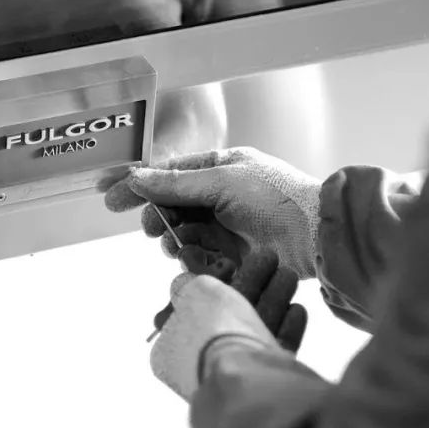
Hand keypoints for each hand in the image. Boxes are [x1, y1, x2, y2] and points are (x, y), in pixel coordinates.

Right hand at [105, 147, 322, 278]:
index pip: (169, 173)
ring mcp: (228, 226)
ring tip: (180, 245)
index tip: (110, 198)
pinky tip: (201, 260)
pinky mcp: (234, 254)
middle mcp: (222, 194)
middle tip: (152, 230)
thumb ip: (177, 183)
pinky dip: (197, 259)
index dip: (140, 185)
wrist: (318, 237)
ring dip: (177, 240)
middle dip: (159, 218)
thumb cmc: (278, 198)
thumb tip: (137, 177)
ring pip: (184, 234)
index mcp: (221, 167)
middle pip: (173, 207)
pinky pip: (201, 256)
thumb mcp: (223, 181)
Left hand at [151, 260, 299, 399]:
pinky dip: (286, 329)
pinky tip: (297, 309)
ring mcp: (230, 374)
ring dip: (273, 298)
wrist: (246, 374)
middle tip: (271, 260)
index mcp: (170, 349)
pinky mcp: (262, 383)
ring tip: (289, 274)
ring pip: (254, 329)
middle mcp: (197, 363)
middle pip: (228, 315)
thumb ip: (190, 283)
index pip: (191, 309)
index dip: (212, 282)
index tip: (231, 265)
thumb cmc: (214, 331)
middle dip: (253, 283)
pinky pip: (273, 350)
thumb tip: (182, 283)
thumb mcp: (196, 292)